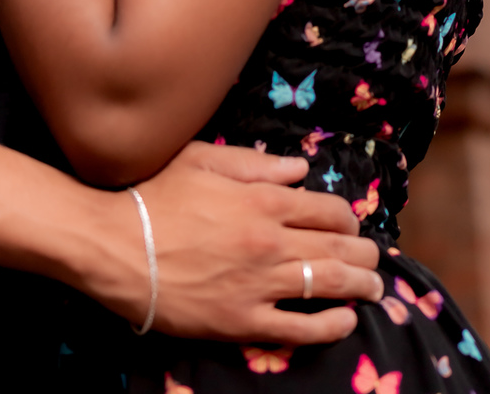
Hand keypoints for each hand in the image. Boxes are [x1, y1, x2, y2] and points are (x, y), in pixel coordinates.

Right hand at [115, 141, 382, 342]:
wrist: (115, 247)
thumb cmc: (154, 197)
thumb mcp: (201, 161)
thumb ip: (255, 164)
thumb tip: (300, 169)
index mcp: (260, 200)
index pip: (326, 209)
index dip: (346, 217)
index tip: (350, 224)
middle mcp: (268, 241)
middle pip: (336, 247)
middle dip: (364, 253)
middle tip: (373, 258)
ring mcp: (258, 285)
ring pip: (328, 284)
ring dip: (361, 286)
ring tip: (374, 288)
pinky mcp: (243, 322)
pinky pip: (300, 328)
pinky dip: (332, 325)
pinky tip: (345, 321)